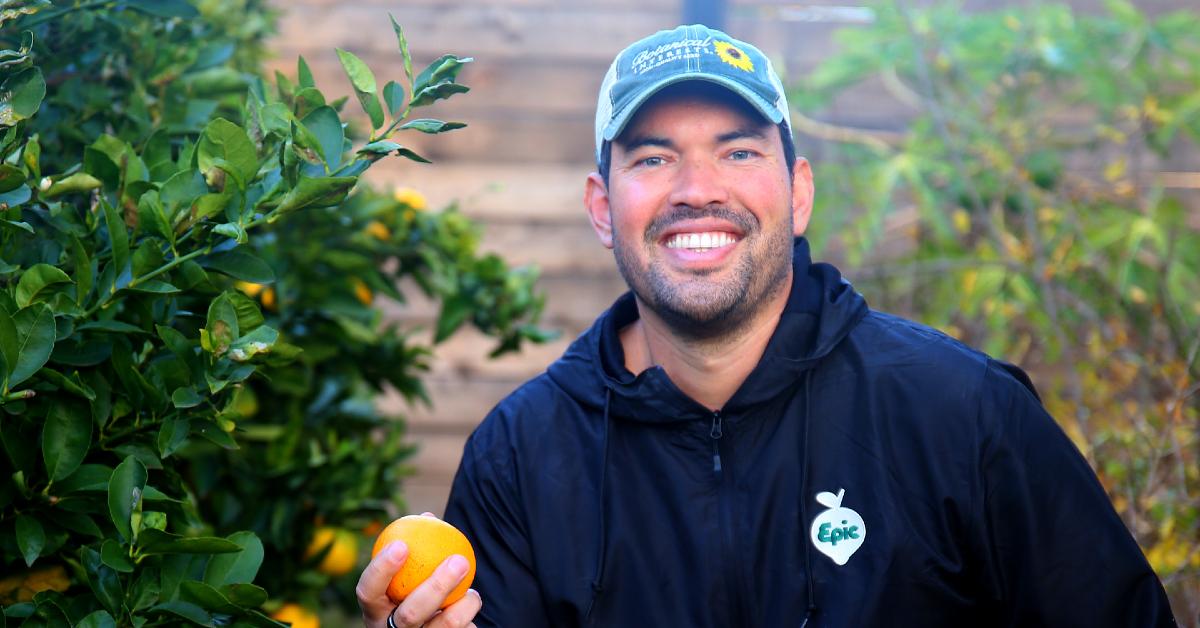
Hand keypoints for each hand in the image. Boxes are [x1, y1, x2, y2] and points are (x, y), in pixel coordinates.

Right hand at [357, 513, 481, 627]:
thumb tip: (427, 516)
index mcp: (375, 612)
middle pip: (411, 613)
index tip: (401, 544)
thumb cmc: (412, 596)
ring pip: (445, 625)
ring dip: (465, 603)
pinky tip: (471, 608)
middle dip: (437, 585)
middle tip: (459, 560)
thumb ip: (415, 551)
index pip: (368, 591)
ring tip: (472, 592)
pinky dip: (470, 619)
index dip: (381, 569)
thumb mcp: (405, 580)